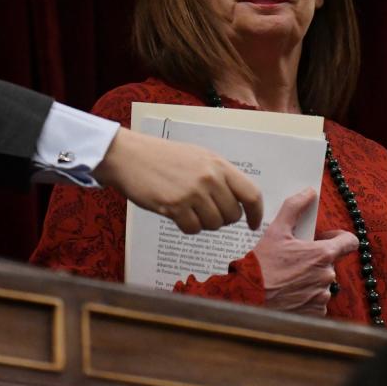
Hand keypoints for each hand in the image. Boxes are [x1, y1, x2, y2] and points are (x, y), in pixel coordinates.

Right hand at [93, 127, 263, 233]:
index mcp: (218, 164)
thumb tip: (239, 201)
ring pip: (214, 224)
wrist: (130, 156)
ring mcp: (192, 193)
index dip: (256, 213)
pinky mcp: (175, 206)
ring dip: (203, 223)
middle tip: (207, 212)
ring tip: (189, 209)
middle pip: (232, 215)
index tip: (253, 224)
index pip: (251, 193)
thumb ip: (219, 176)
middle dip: (222, 219)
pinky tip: (177, 213)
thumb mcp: (198, 157)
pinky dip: (187, 227)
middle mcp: (209, 178)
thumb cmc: (163, 156)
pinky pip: (193, 229)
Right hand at [252, 188, 357, 314]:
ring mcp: (322, 297)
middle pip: (330, 263)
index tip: (324, 239)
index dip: (339, 238)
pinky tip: (289, 294)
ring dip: (311, 279)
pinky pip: (317, 302)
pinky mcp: (316, 313)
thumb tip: (308, 192)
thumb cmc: (262, 264)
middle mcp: (327, 276)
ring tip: (289, 278)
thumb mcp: (276, 230)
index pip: (350, 242)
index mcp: (322, 254)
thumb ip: (294, 207)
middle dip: (316, 260)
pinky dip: (306, 298)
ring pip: (322, 283)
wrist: (249, 297)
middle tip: (294, 259)